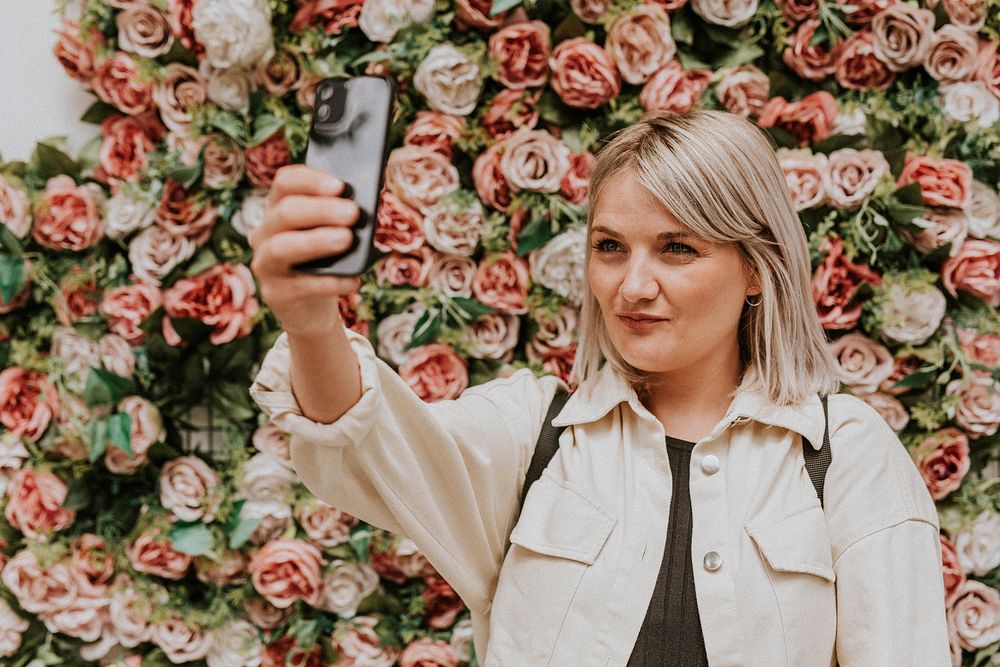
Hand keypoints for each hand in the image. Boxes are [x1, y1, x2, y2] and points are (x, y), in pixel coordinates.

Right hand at [249, 164, 362, 337]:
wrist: (312, 308)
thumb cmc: (326, 261)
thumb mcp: (331, 234)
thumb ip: (341, 217)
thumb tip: (366, 205)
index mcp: (278, 209)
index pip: (285, 183)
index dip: (311, 180)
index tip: (340, 185)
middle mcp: (264, 233)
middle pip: (285, 212)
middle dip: (321, 210)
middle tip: (353, 213)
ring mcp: (265, 265)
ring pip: (282, 247)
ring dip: (316, 240)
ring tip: (347, 239)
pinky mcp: (275, 294)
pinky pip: (301, 286)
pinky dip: (330, 282)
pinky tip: (353, 280)